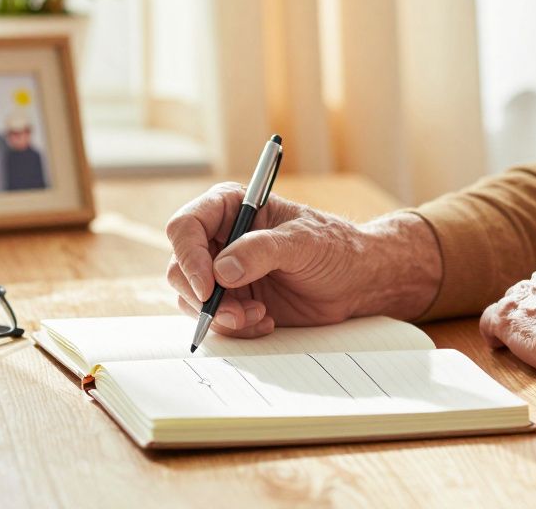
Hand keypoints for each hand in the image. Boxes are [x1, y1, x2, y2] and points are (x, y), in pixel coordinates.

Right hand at [165, 183, 439, 338]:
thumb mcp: (303, 242)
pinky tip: (265, 322)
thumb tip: (222, 270)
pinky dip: (235, 327)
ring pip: (191, 298)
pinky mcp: (233, 301)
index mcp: (230, 208)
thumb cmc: (334, 248)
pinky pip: (213, 320)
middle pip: (179, 267)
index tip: (208, 286)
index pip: (186, 227)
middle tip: (233, 313)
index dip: (189, 256)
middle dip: (202, 296)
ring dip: (220, 315)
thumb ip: (262, 251)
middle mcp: (219, 239)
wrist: (356, 281)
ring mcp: (223, 272)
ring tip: (258, 316)